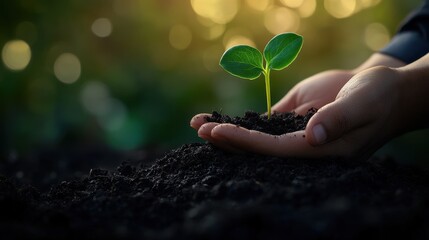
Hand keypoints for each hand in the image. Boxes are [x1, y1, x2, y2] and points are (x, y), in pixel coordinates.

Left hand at [191, 66, 402, 159]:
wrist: (383, 90)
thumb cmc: (379, 95)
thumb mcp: (364, 101)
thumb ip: (340, 118)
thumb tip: (312, 136)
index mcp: (322, 151)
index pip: (277, 150)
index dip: (247, 143)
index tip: (220, 131)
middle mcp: (306, 148)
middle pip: (261, 151)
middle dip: (229, 141)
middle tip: (200, 130)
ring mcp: (297, 137)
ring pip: (258, 140)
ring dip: (229, 134)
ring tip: (199, 125)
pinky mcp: (293, 124)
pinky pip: (264, 127)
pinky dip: (240, 124)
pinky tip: (219, 121)